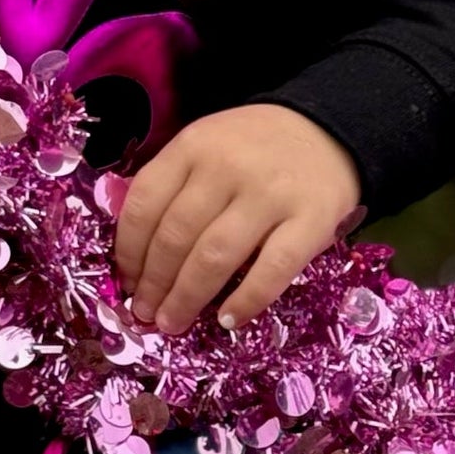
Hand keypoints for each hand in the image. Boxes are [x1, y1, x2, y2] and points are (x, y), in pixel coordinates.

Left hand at [113, 103, 361, 336]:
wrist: (328, 131)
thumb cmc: (254, 146)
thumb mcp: (206, 144)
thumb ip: (174, 183)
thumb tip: (136, 250)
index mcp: (194, 145)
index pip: (147, 201)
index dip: (129, 247)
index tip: (125, 278)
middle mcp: (227, 167)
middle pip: (177, 235)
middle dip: (154, 282)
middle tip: (144, 312)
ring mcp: (270, 195)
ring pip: (215, 256)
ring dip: (186, 297)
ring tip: (172, 322)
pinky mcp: (311, 221)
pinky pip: (272, 270)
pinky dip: (246, 300)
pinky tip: (227, 319)